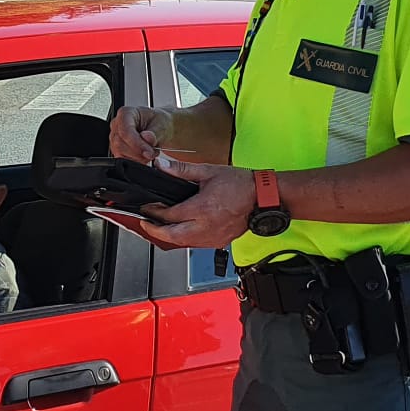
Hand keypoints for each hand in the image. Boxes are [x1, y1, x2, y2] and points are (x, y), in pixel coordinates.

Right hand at [110, 105, 173, 164]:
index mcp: (126, 113)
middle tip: (153, 152)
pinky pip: (123, 159)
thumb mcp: (162, 125)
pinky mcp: (118, 149)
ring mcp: (116, 138)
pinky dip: (136, 161)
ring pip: (120, 153)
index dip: (136, 144)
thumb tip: (146, 137)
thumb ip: (154, 133)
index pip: (125, 130)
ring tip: (151, 152)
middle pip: (120, 144)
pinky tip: (145, 156)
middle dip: (138, 153)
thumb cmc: (160, 123)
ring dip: (138, 158)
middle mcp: (118, 125)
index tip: (149, 152)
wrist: (161, 129)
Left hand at [139, 159, 253, 249]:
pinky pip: (196, 245)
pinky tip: (181, 231)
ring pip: (183, 243)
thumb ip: (182, 169)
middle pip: (171, 236)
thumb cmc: (241, 185)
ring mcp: (213, 237)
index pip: (169, 215)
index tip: (146, 208)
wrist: (264, 198)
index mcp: (202, 209)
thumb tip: (162, 165)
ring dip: (169, 237)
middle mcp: (205, 227)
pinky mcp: (219, 241)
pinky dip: (185, 240)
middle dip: (154, 232)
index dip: (154, 212)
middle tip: (145, 224)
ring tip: (160, 228)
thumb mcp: (209, 171)